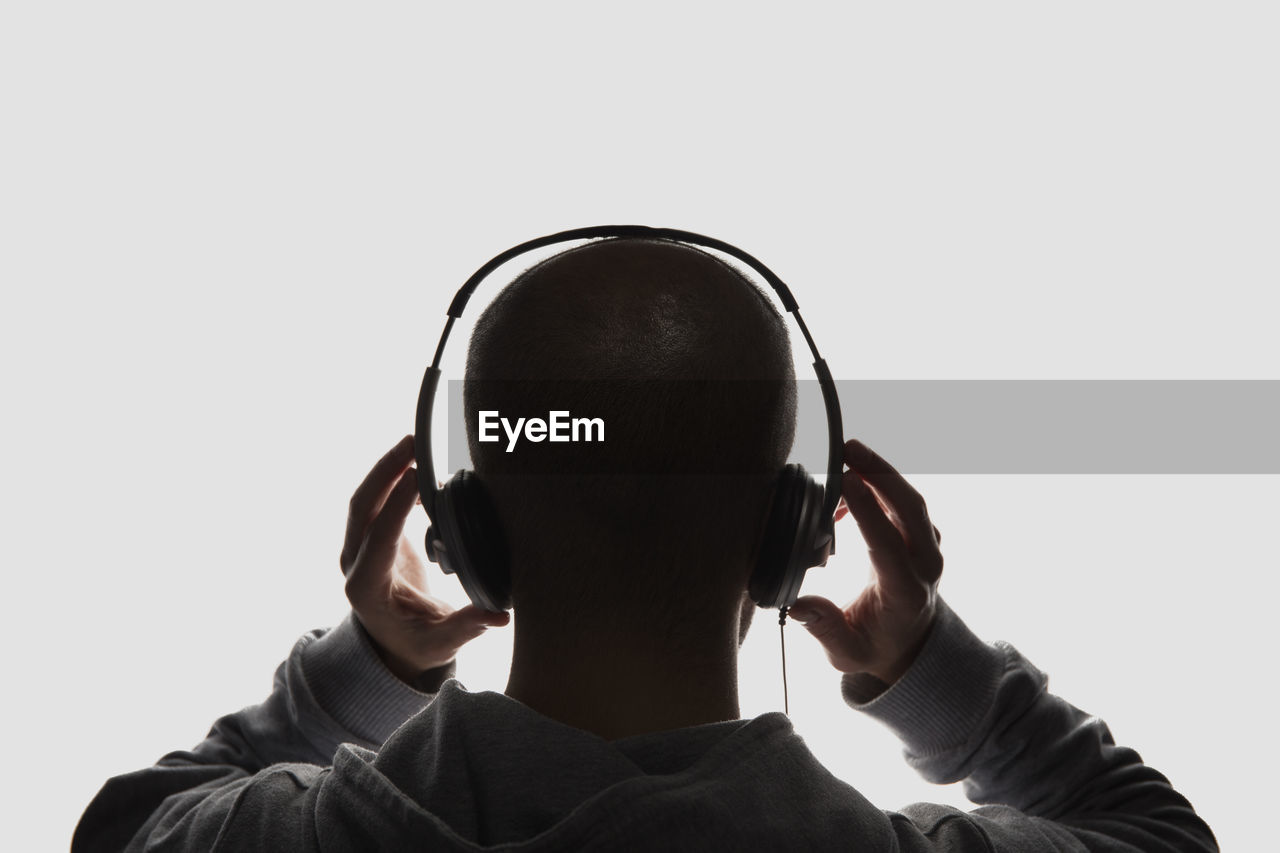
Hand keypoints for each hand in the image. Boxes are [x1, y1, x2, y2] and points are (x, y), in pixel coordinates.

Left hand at [340, 435, 509, 685]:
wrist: (394, 644)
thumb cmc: (417, 644)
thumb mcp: (441, 642)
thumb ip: (466, 628)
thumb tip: (498, 617)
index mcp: (366, 588)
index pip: (378, 540)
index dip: (395, 507)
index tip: (416, 478)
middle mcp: (355, 563)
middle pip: (361, 508)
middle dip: (385, 471)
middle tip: (413, 442)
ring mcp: (359, 546)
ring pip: (366, 498)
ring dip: (389, 468)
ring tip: (416, 443)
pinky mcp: (373, 535)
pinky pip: (379, 500)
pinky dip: (397, 479)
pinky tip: (421, 467)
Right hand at [789, 440, 941, 684]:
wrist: (909, 644)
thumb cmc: (874, 646)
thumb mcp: (846, 652)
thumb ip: (824, 629)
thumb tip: (797, 606)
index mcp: (905, 592)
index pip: (888, 544)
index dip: (868, 511)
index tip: (845, 481)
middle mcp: (925, 565)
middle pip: (911, 509)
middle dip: (881, 474)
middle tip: (848, 449)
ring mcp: (929, 548)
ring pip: (911, 500)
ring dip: (882, 472)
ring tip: (847, 452)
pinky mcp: (923, 536)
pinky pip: (906, 502)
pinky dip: (881, 484)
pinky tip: (850, 482)